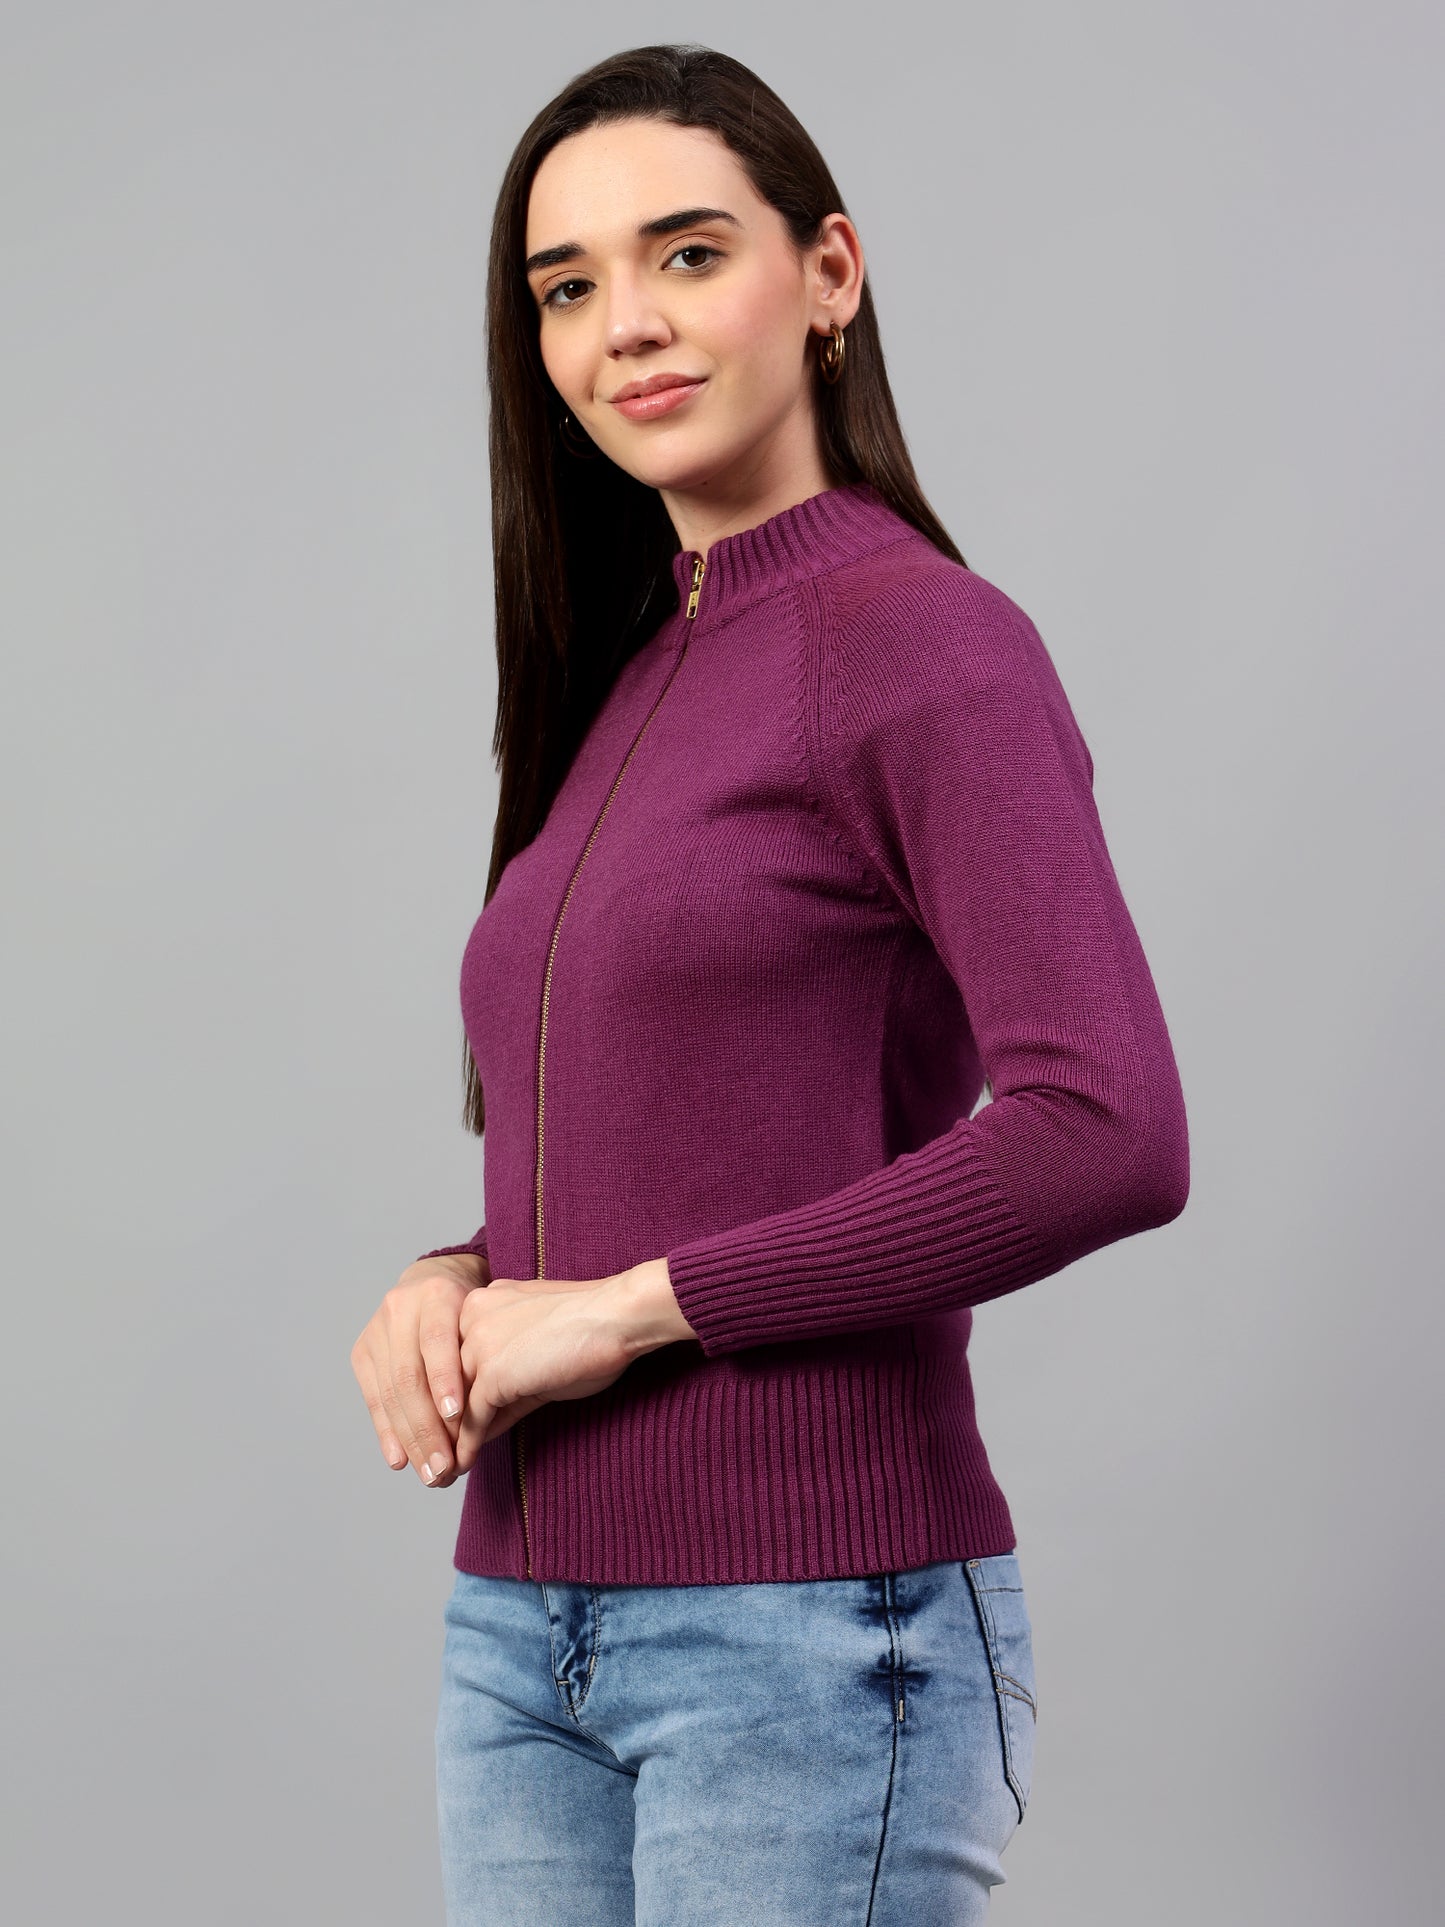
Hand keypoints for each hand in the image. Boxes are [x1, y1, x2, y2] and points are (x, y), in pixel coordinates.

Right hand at [350, 1251, 490, 1486]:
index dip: (445, 1380)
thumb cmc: (475, 1311)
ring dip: (411, 1440)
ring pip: (391, 1393)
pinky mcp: (363, 1352)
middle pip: (410, 1376)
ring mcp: (377, 1330)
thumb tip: (489, 1421)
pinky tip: (400, 1460)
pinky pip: (375, 1400)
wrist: (437, 1280)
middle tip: (445, 1469)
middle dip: (428, 1428)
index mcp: (437, 1294)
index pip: (437, 1341)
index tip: (458, 1418)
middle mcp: (401, 1308)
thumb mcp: (487, 1320)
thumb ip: (486, 1356)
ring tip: (430, 1474)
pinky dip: (388, 1433)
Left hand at [453, 1273, 639, 1471]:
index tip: (443, 1427)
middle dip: (438, 1422)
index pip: (450, 1359)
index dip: (445, 1398)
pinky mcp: (493, 1373)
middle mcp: (470, 1318)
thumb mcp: (536, 1350)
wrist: (619, 1315)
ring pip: (449, 1403)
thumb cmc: (592, 1329)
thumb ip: (505, 1381)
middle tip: (434, 1455)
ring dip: (446, 1441)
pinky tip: (464, 1465)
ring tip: (442, 1471)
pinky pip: (472, 1419)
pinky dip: (466, 1447)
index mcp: (479, 1303)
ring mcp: (479, 1344)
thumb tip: (483, 1423)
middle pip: (442, 1381)